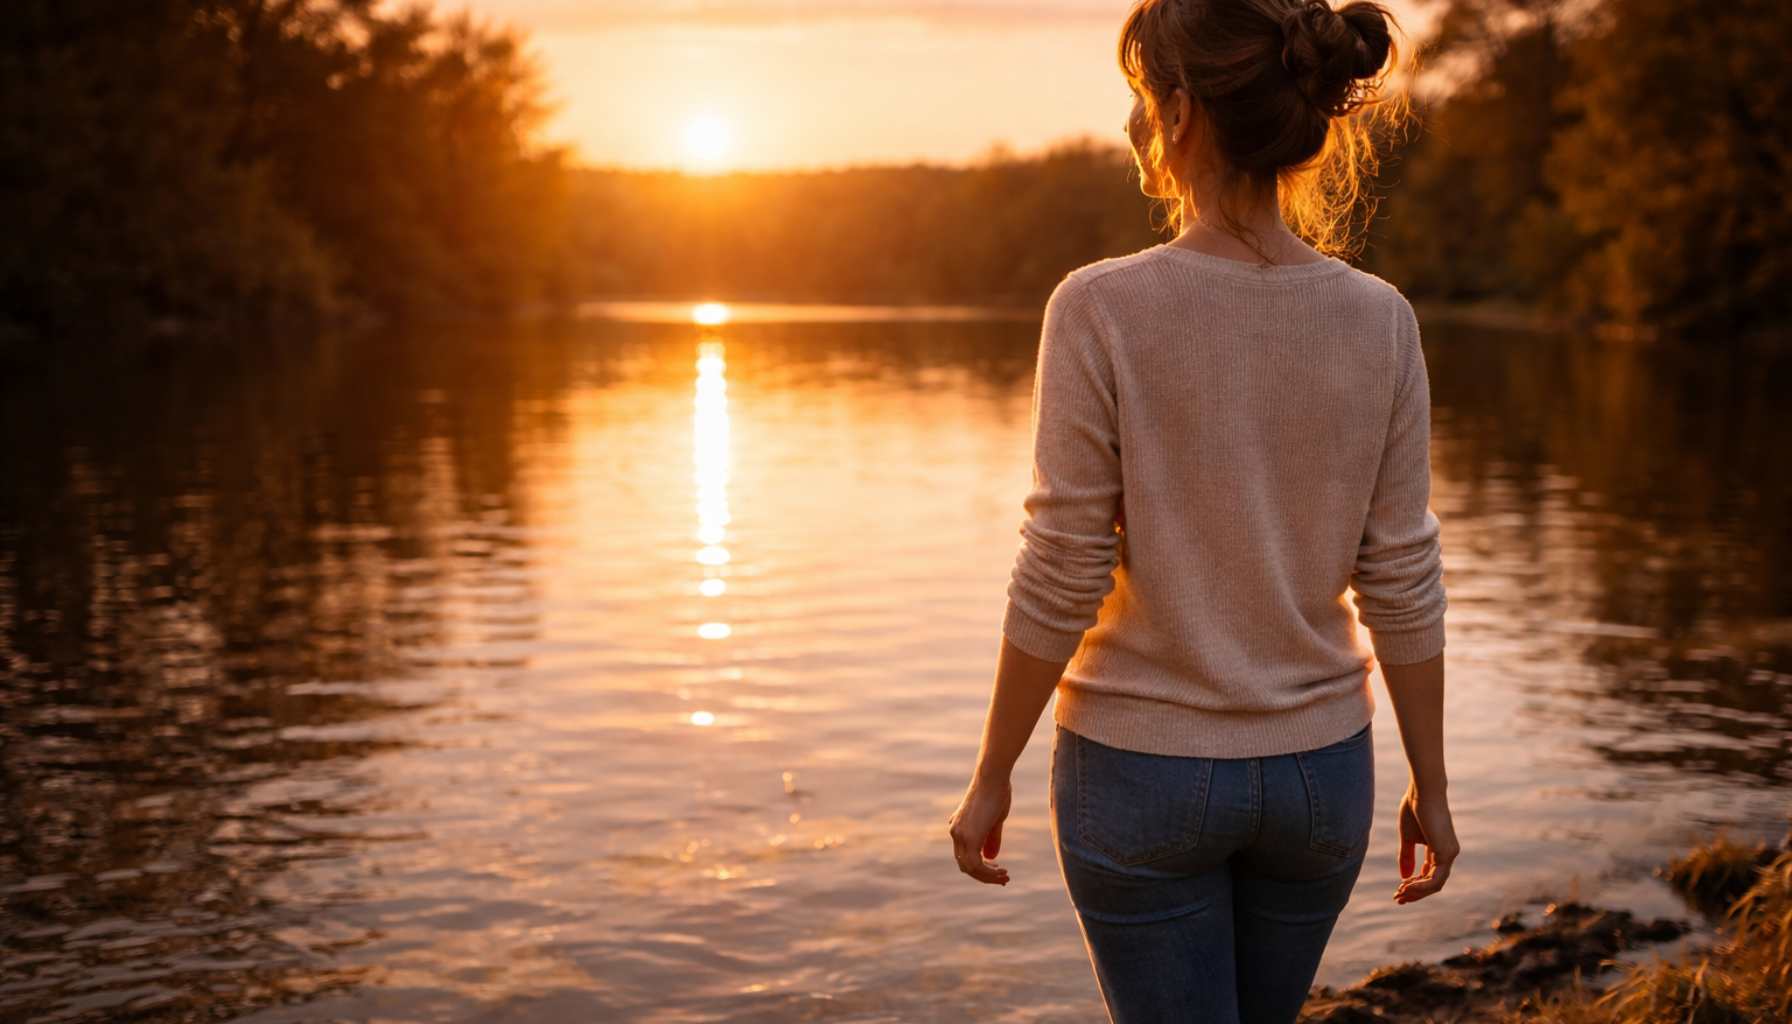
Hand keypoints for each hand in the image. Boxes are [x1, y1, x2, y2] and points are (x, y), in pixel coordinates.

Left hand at [947, 773, 1012, 885]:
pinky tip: (1001, 872)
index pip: (964, 855)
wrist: (992, 777)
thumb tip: (990, 858)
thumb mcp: (994, 819)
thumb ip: (990, 838)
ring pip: (970, 867)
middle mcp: (955, 832)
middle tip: (1003, 877)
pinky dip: (988, 873)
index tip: (998, 869)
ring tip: (1005, 877)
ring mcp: (960, 835)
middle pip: (965, 864)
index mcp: (959, 827)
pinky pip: (976, 864)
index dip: (980, 867)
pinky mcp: (968, 837)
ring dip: (988, 877)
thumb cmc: (996, 792)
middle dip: (984, 875)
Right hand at [1394, 779, 1458, 903]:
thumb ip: (1406, 856)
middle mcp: (1448, 853)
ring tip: (1399, 893)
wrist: (1423, 791)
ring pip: (1435, 884)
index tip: (1398, 890)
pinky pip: (1435, 878)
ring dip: (1417, 892)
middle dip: (1415, 893)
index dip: (1414, 885)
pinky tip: (1406, 886)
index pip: (1429, 875)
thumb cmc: (1414, 808)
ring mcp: (1449, 853)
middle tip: (1397, 898)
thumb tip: (1404, 877)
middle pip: (1433, 883)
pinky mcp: (1446, 852)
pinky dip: (1421, 886)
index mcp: (1439, 849)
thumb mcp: (1407, 837)